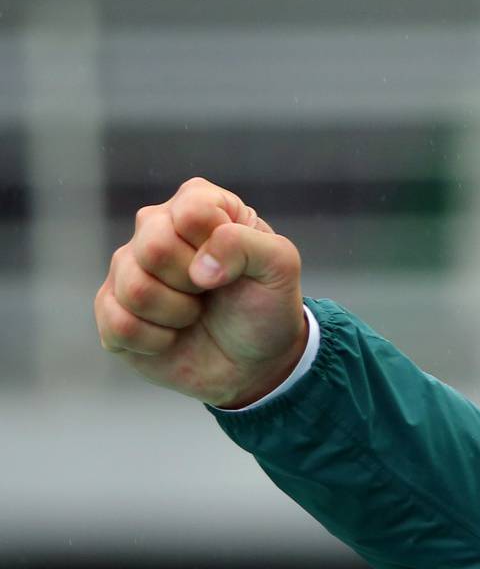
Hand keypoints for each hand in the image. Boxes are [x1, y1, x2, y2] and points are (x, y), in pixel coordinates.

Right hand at [94, 177, 306, 408]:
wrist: (254, 362)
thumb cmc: (265, 306)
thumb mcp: (280, 267)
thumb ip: (249, 245)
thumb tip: (200, 267)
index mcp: (197, 206)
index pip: (191, 213)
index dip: (214, 248)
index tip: (233, 267)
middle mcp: (153, 228)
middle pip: (153, 248)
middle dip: (193, 284)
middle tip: (210, 292)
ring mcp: (127, 268)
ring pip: (135, 289)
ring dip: (177, 314)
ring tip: (194, 314)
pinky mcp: (111, 309)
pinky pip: (119, 324)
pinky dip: (156, 340)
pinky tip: (171, 336)